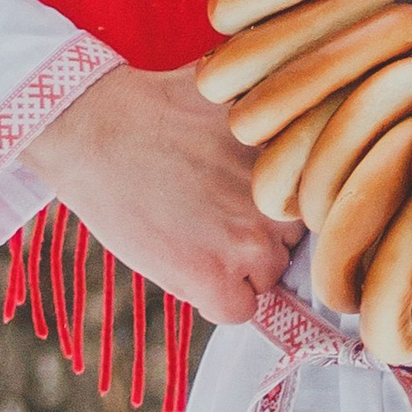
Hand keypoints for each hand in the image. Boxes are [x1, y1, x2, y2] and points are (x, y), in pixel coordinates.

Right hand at [23, 61, 299, 326]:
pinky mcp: (212, 276)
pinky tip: (190, 266)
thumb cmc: (159, 106)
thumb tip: (311, 123)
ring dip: (240, 266)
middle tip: (217, 213)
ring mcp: (248, 240)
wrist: (97, 128)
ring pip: (268, 276)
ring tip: (198, 235)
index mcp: (294, 157)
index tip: (251, 196)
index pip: (314, 202)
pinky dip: (217, 299)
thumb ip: (276, 128)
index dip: (281, 203)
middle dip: (262, 232)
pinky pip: (239, 311)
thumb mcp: (237, 100)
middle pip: (292, 240)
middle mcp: (280, 200)